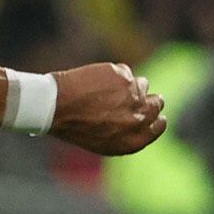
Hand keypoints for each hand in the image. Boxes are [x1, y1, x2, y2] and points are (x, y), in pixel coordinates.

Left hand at [48, 61, 165, 156]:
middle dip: (146, 98)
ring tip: (104, 90)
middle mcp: (138, 120)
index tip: (148, 111)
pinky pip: (126, 72)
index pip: (158, 127)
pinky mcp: (125, 78)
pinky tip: (95, 81)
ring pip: (143, 84)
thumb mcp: (101, 141)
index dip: (155, 117)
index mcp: (132, 141)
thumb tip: (142, 121)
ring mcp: (134, 97)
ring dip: (129, 85)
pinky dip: (114, 74)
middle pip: (157, 103)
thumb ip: (126, 133)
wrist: (54, 106)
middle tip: (130, 95)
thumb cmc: (72, 125)